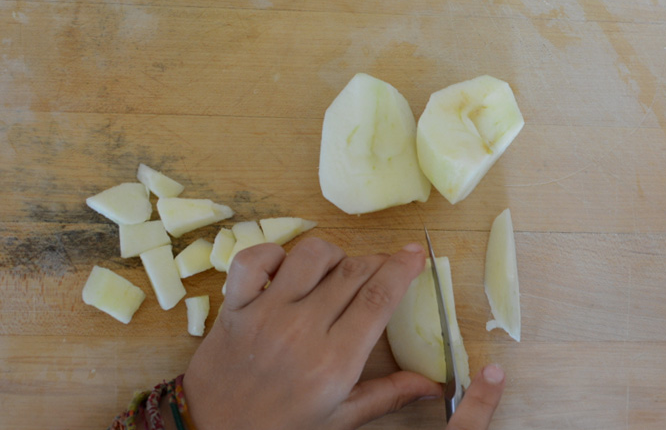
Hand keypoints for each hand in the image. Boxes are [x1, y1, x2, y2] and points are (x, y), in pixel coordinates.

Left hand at [183, 237, 504, 429]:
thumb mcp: (339, 419)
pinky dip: (273, 253)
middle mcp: (301, 331)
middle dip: (375, 262)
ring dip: (332, 255)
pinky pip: (254, 260)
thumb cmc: (282, 429)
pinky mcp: (233, 307)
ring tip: (336, 271)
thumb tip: (432, 385)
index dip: (402, 269)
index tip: (416, 254)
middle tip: (382, 267)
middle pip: (351, 272)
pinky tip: (286, 268)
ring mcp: (264, 315)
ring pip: (310, 255)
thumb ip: (387, 395)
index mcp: (333, 362)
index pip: (378, 298)